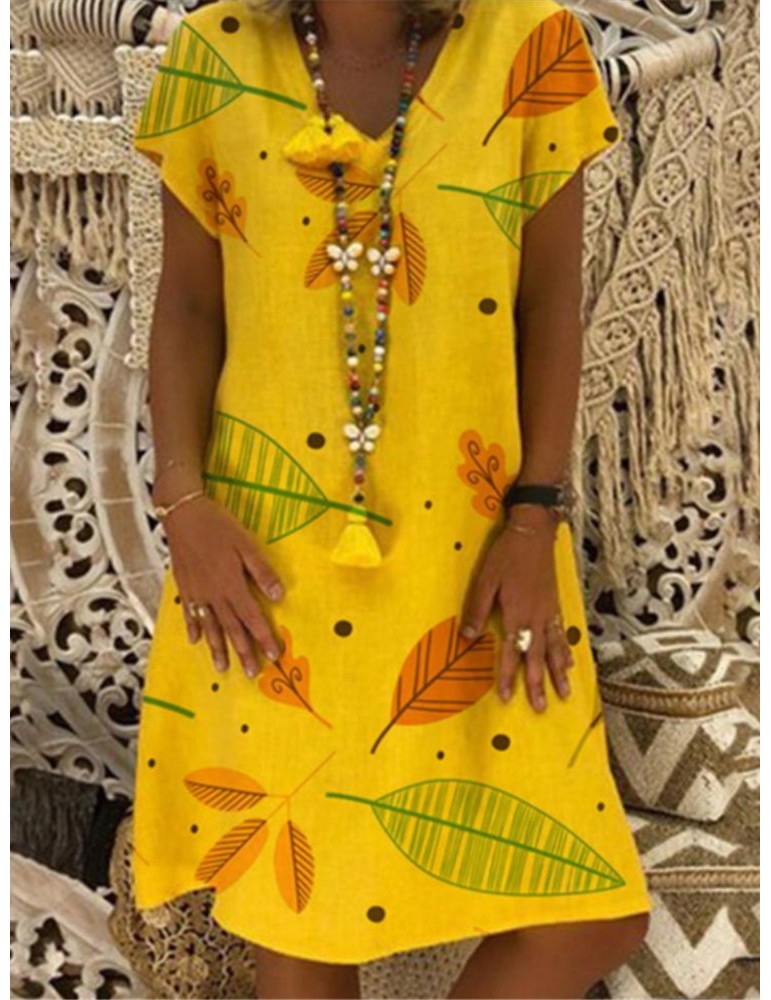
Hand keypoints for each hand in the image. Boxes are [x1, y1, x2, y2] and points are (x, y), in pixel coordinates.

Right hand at [162, 494, 284, 678]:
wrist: (183, 515)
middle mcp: (214, 595)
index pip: (252, 618)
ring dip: (217, 649)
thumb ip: (262, 571)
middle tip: (252, 674)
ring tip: (223, 669)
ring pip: (209, 627)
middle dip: (243, 652)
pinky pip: (190, 614)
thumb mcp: (247, 544)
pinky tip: (195, 641)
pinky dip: (193, 628)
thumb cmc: (218, 526)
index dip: (264, 637)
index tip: (273, 655)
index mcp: (232, 585)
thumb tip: (280, 595)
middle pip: (232, 629)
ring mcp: (197, 593)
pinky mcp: (184, 587)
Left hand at [460, 506, 573, 710]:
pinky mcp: (556, 604)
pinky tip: (570, 663)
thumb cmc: (506, 554)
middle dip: (538, 684)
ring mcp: (549, 612)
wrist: (534, 532)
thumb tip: (466, 638)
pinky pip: (562, 634)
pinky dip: (566, 651)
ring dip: (558, 674)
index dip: (508, 675)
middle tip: (541, 708)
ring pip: (554, 649)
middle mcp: (536, 618)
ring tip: (564, 695)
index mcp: (517, 613)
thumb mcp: (485, 579)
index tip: (506, 697)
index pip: (512, 652)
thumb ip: (477, 609)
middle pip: (537, 657)